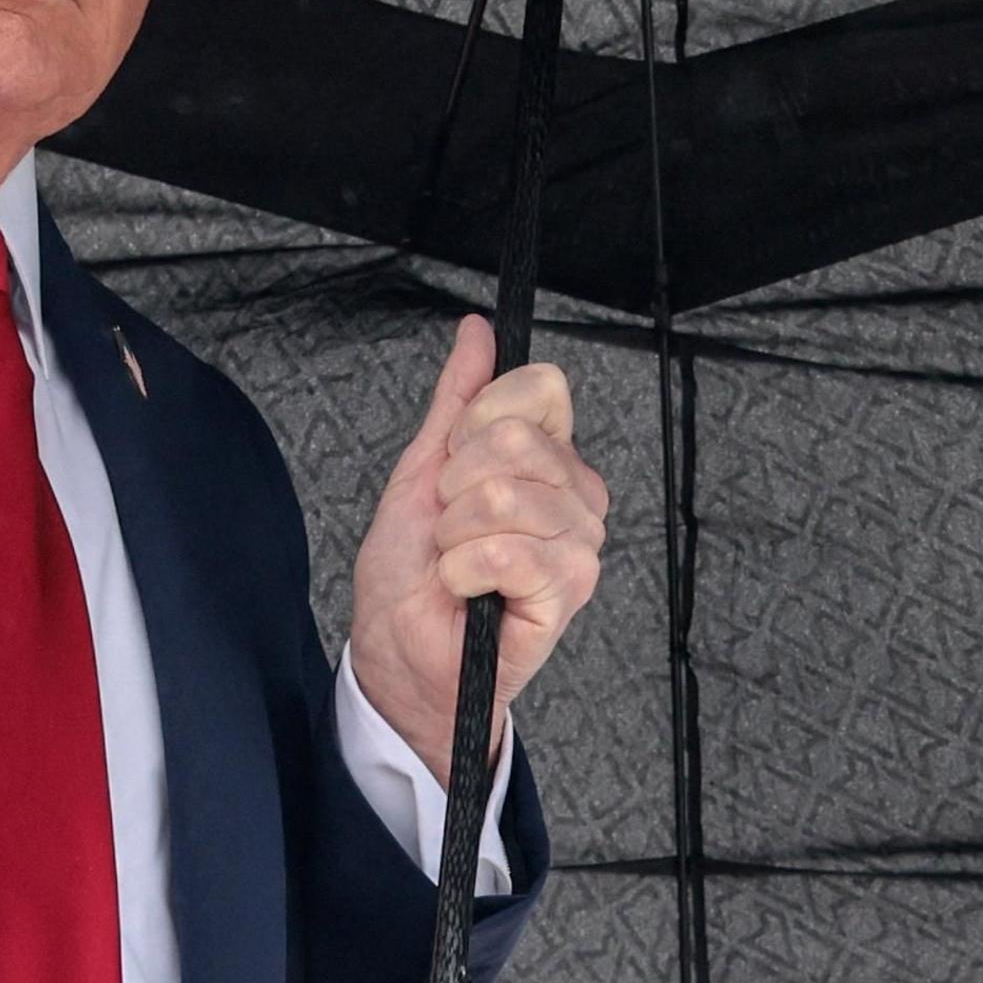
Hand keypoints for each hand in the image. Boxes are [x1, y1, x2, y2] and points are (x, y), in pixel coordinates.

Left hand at [345, 315, 608, 785]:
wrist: (402, 652)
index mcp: (549, 456)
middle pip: (514, 439)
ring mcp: (580, 541)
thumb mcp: (422, 470)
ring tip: (458, 562)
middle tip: (449, 528)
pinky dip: (464, 569)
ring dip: (455, 534)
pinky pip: (507, 549)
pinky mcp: (570, 589)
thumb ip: (457, 399)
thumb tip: (477, 331)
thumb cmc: (413, 573)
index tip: (452, 466)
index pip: (540, 388)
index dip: (477, 421)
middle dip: (453, 486)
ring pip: (504, 495)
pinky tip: (468, 589)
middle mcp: (577, 493)